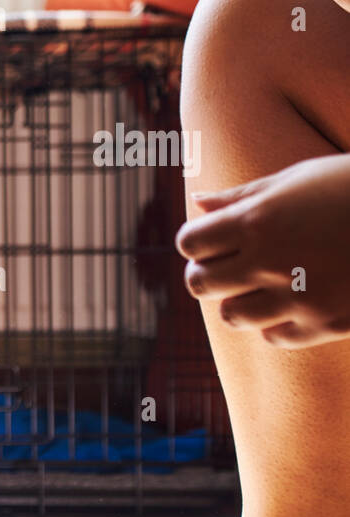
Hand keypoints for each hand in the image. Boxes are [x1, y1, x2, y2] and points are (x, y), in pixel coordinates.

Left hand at [177, 154, 349, 348]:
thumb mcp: (299, 179)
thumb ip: (242, 197)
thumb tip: (198, 203)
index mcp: (257, 220)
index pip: (189, 243)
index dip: (198, 241)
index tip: (214, 239)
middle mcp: (269, 262)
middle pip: (199, 283)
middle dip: (208, 274)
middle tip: (231, 266)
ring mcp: (297, 297)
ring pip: (232, 316)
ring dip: (240, 301)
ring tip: (263, 285)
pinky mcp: (326, 323)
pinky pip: (273, 336)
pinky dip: (276, 322)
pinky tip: (295, 301)